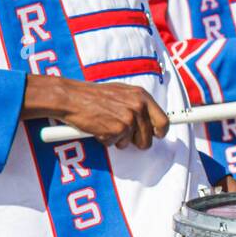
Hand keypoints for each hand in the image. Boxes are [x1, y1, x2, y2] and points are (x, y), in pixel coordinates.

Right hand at [22, 75, 167, 149]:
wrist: (72, 97)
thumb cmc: (94, 95)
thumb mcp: (121, 93)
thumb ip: (137, 104)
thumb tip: (150, 120)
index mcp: (141, 96)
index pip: (163, 120)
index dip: (161, 131)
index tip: (159, 135)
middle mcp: (138, 107)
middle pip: (149, 138)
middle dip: (138, 141)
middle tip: (124, 135)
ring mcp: (128, 119)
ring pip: (131, 143)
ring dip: (119, 140)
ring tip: (107, 125)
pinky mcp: (116, 130)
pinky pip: (115, 144)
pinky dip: (106, 140)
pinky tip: (98, 128)